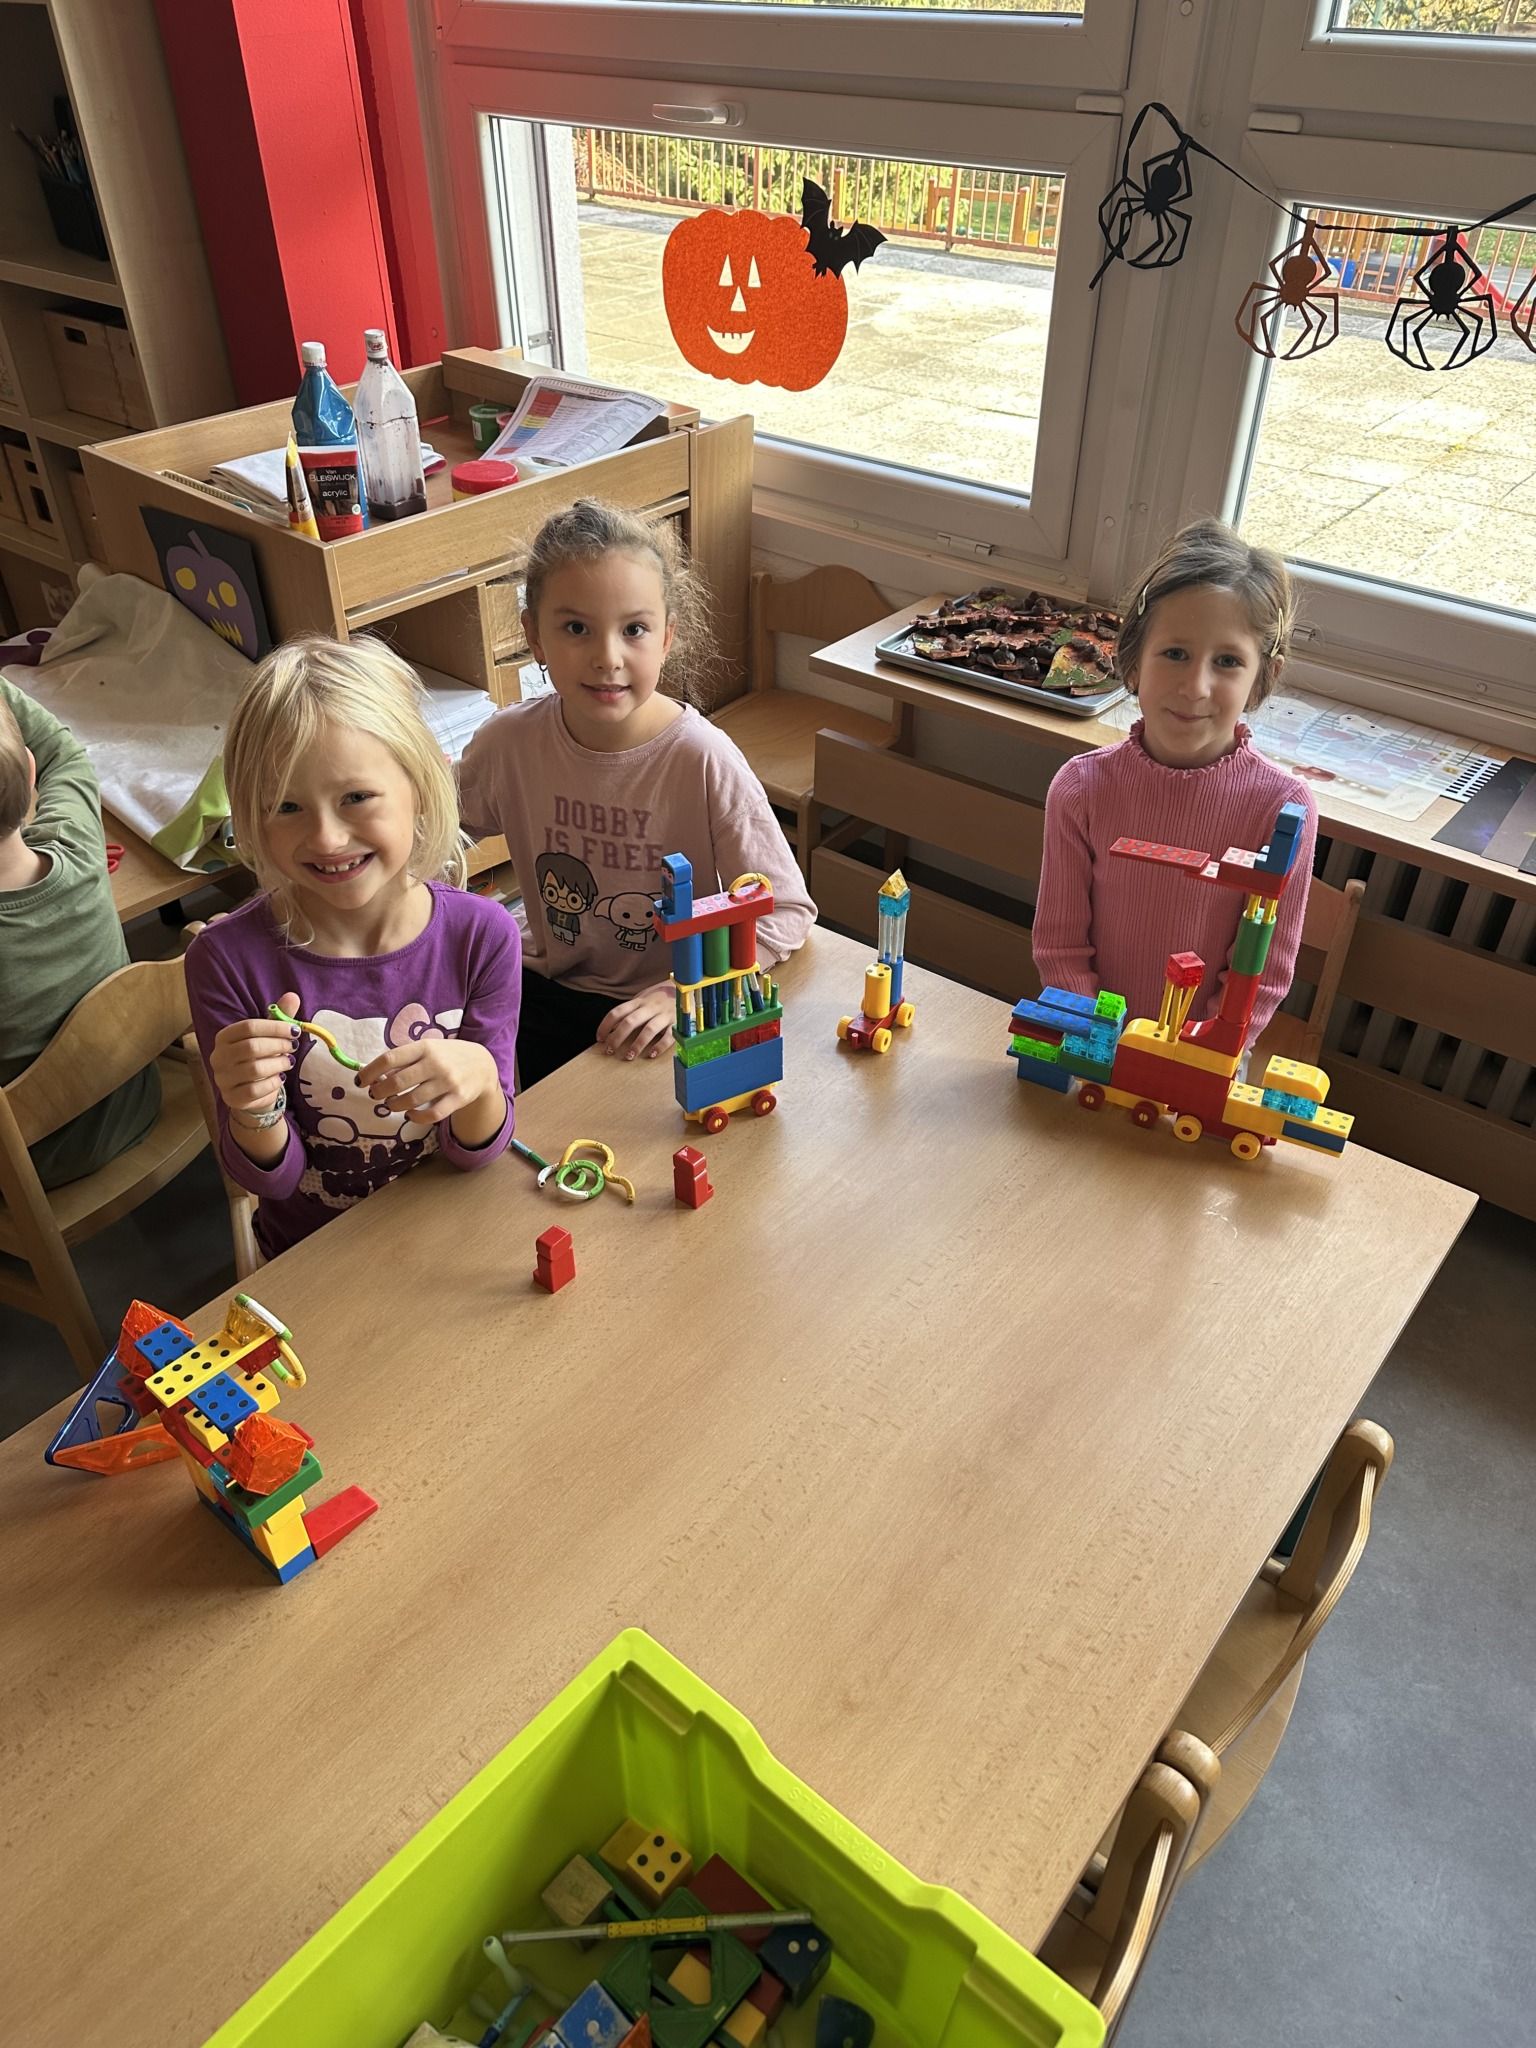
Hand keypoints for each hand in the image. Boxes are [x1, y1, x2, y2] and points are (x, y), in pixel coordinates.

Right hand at [210, 990, 298, 1119]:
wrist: (252, 1092)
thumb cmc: (260, 1057)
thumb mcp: (268, 1036)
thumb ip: (279, 1017)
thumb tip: (293, 996)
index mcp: (224, 1037)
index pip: (249, 1027)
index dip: (275, 1027)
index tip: (294, 1030)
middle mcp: (218, 1057)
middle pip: (251, 1047)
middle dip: (278, 1045)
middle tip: (292, 1046)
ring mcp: (223, 1079)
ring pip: (254, 1069)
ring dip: (278, 1064)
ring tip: (288, 1061)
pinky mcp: (231, 1098)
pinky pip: (255, 1090)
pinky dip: (273, 1083)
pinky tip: (279, 1078)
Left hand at [357, 1036, 499, 1126]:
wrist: (482, 1065)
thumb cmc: (447, 1056)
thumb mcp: (428, 1048)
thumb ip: (405, 1059)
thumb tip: (373, 1075)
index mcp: (424, 1047)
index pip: (390, 1058)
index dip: (370, 1071)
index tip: (361, 1080)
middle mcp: (435, 1063)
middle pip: (397, 1082)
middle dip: (379, 1092)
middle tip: (375, 1095)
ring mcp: (448, 1082)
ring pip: (411, 1100)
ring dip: (394, 1106)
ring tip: (391, 1105)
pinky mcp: (458, 1098)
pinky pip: (431, 1114)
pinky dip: (416, 1117)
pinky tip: (410, 1115)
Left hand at [596, 982, 674, 1060]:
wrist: (685, 988)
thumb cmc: (659, 997)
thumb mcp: (643, 999)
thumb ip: (630, 1011)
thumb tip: (612, 1027)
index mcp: (639, 1001)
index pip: (617, 1012)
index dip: (606, 1025)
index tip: (600, 1038)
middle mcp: (650, 1007)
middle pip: (630, 1021)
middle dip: (618, 1037)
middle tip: (610, 1050)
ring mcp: (664, 1014)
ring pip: (648, 1029)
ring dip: (637, 1044)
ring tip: (629, 1056)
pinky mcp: (677, 1023)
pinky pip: (669, 1036)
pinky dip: (660, 1046)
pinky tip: (651, 1054)